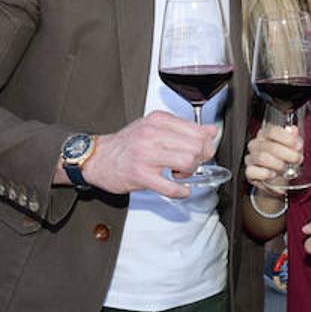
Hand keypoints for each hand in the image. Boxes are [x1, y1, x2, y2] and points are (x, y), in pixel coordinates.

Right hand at [81, 111, 216, 198]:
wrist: (98, 158)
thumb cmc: (127, 144)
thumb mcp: (155, 127)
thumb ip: (183, 128)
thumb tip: (211, 131)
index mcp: (158, 120)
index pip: (198, 130)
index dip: (206, 144)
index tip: (203, 151)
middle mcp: (152, 134)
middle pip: (196, 146)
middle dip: (201, 159)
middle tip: (192, 164)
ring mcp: (146, 155)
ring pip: (187, 162)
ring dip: (190, 172)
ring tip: (181, 173)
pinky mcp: (140, 175)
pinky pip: (171, 187)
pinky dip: (181, 191)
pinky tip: (180, 188)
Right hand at [243, 124, 302, 193]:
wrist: (280, 178)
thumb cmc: (285, 160)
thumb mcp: (293, 148)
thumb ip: (294, 138)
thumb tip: (294, 130)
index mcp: (265, 134)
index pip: (272, 131)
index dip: (287, 138)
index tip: (297, 145)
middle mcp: (256, 144)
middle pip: (270, 146)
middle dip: (287, 154)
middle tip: (296, 159)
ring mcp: (251, 158)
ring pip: (261, 158)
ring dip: (277, 164)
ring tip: (285, 168)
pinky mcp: (249, 172)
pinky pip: (252, 171)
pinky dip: (265, 174)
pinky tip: (273, 174)